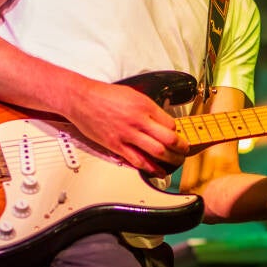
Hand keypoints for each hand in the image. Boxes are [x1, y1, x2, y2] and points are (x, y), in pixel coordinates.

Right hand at [68, 80, 188, 173]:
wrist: (81, 99)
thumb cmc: (104, 95)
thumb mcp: (132, 94)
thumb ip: (147, 108)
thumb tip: (159, 120)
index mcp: (144, 106)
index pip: (170, 123)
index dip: (177, 132)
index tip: (177, 136)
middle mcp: (138, 120)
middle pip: (168, 139)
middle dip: (181, 148)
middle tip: (184, 151)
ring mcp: (127, 134)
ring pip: (156, 151)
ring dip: (169, 160)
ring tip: (175, 162)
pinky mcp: (115, 145)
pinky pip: (136, 160)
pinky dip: (149, 167)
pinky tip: (156, 171)